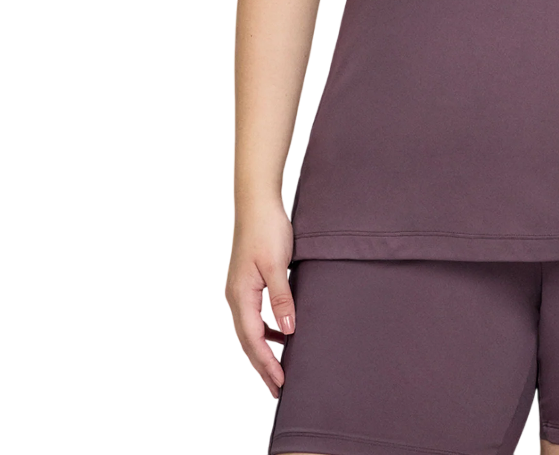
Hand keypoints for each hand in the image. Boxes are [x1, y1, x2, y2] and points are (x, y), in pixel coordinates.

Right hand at [225, 196, 295, 400]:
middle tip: (279, 390)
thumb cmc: (267, 229)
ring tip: (280, 370)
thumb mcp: (277, 263)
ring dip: (264, 352)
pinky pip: (253, 317)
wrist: (256, 203)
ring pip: (249, 331)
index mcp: (240, 296)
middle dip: (263, 367)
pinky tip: (279, 336)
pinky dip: (265, 333)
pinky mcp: (246, 284)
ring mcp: (239, 291)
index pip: (253, 340)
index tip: (281, 383)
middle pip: (248, 341)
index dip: (267, 363)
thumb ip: (281, 297)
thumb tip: (287, 331)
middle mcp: (235, 297)